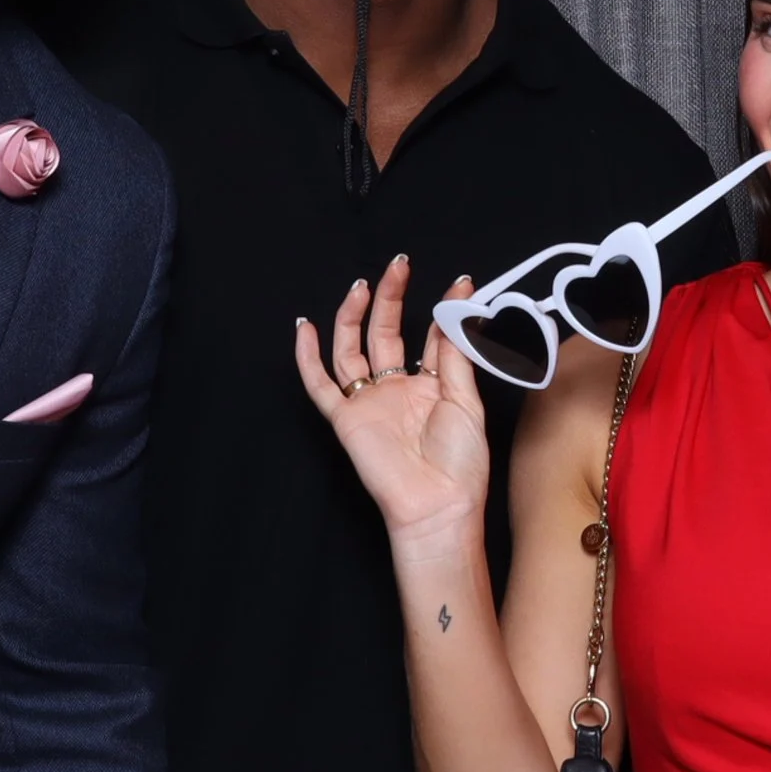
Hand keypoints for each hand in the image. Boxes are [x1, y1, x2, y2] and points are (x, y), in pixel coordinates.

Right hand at [294, 260, 491, 544]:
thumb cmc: (460, 465)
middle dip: (391, 298)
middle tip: (399, 266)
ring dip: (354, 316)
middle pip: (386, 333)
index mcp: (430, 387)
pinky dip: (308, 357)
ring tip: (362, 286)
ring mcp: (369, 402)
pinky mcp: (346, 419)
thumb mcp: (466, 400)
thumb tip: (459, 309)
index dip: (443, 310)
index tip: (460, 282)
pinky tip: (305, 327)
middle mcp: (396, 390)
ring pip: (352, 350)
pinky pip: (319, 385)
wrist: (439, 505)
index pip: (430, 337)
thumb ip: (455, 356)